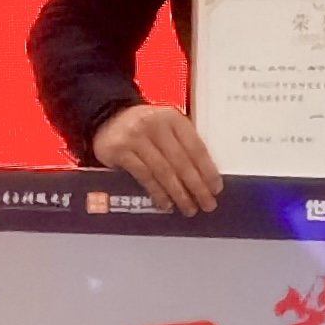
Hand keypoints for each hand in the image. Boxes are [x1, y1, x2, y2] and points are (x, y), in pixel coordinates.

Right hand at [93, 102, 223, 214]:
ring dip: (178, 193)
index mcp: (173, 118)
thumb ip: (183, 144)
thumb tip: (205, 176)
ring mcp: (137, 137)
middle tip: (207, 204)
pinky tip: (166, 203)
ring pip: (163, 171)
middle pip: (181, 161)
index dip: (207, 169)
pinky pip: (144, 176)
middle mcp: (156, 125)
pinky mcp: (120, 150)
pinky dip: (157, 192)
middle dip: (196, 186)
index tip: (216, 188)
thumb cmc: (146, 126)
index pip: (195, 147)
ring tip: (189, 208)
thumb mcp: (167, 126)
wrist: (108, 116)